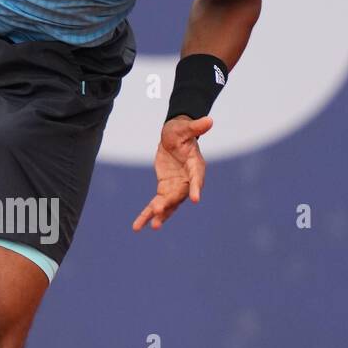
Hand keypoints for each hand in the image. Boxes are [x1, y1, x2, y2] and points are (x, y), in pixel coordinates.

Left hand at [132, 115, 211, 230]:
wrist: (173, 137)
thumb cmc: (181, 131)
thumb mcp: (185, 128)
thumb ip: (196, 127)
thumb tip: (209, 120)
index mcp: (195, 166)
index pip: (197, 178)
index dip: (196, 188)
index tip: (196, 199)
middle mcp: (188, 180)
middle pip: (179, 195)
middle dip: (169, 204)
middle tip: (158, 211)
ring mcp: (176, 187)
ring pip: (168, 204)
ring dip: (159, 215)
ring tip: (151, 226)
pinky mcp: (165, 190)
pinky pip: (156, 204)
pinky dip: (147, 215)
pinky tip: (138, 226)